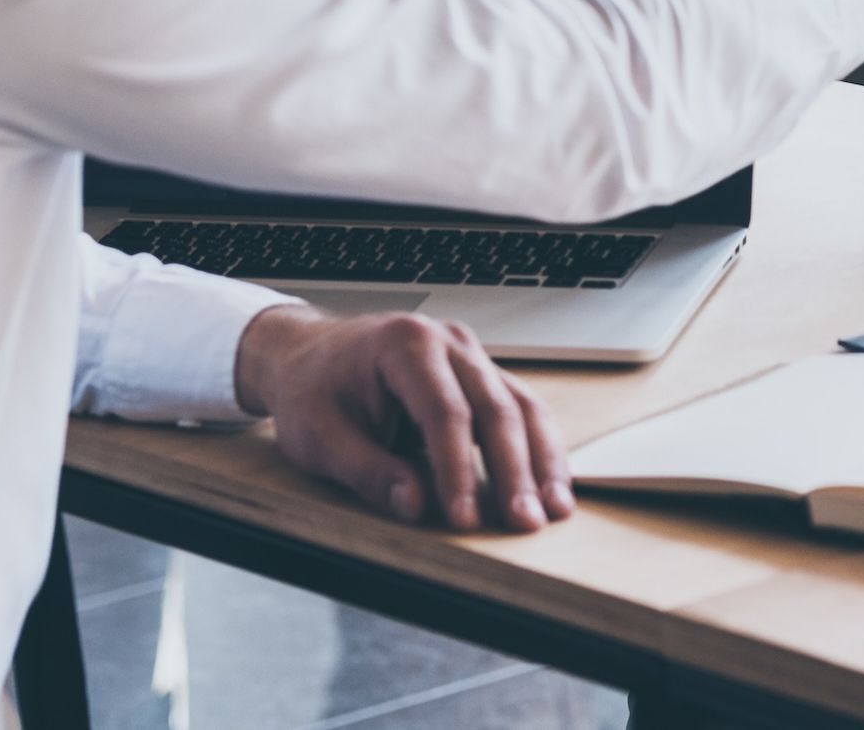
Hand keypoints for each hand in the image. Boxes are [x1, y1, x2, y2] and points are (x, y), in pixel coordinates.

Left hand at [233, 304, 571, 531]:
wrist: (308, 354)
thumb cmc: (312, 390)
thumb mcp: (318, 437)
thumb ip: (368, 471)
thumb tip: (416, 506)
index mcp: (405, 345)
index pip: (445, 413)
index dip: (459, 470)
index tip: (465, 518)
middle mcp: (448, 342)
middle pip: (496, 408)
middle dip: (515, 471)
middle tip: (525, 521)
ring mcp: (471, 355)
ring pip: (522, 407)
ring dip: (542, 461)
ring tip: (555, 508)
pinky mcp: (481, 375)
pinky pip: (521, 409)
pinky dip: (539, 449)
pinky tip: (551, 484)